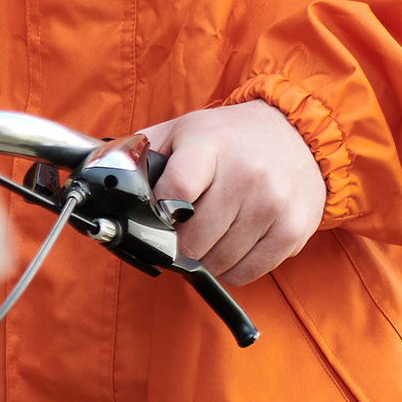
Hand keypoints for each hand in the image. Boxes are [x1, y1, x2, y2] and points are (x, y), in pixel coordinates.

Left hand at [132, 100, 326, 287]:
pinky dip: (232, 268)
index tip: (154, 218)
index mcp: (210, 145)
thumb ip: (144, 154)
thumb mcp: (184, 129)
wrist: (298, 135)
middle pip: (193, 239)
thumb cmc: (231, 136)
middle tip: (178, 234)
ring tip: (208, 235)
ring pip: (219, 261)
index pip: (175, 192)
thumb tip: (103, 179)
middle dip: (177, 244)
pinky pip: (247, 273)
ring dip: (205, 258)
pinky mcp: (292, 230)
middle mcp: (246, 174)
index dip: (157, 214)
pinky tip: (232, 243)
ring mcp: (272, 204)